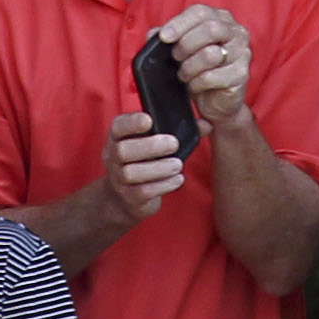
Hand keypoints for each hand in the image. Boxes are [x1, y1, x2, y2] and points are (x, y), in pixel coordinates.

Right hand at [97, 113, 185, 228]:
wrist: (127, 198)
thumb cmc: (145, 162)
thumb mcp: (154, 144)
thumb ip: (177, 132)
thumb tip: (206, 124)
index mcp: (118, 138)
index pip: (118, 126)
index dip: (132, 122)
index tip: (149, 120)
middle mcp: (112, 157)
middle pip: (123, 150)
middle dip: (150, 146)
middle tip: (173, 144)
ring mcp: (119, 179)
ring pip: (131, 173)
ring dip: (158, 168)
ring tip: (177, 165)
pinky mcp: (130, 197)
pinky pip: (143, 191)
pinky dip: (163, 185)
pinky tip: (177, 179)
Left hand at [158, 3, 252, 128]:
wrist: (217, 102)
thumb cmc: (201, 71)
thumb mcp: (182, 51)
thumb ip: (169, 38)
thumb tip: (153, 34)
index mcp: (222, 19)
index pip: (200, 12)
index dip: (179, 23)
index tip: (163, 37)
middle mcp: (236, 32)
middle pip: (210, 29)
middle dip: (186, 44)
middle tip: (175, 58)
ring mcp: (242, 53)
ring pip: (210, 54)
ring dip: (189, 67)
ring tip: (183, 74)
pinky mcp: (242, 75)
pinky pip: (211, 77)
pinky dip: (196, 83)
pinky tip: (194, 85)